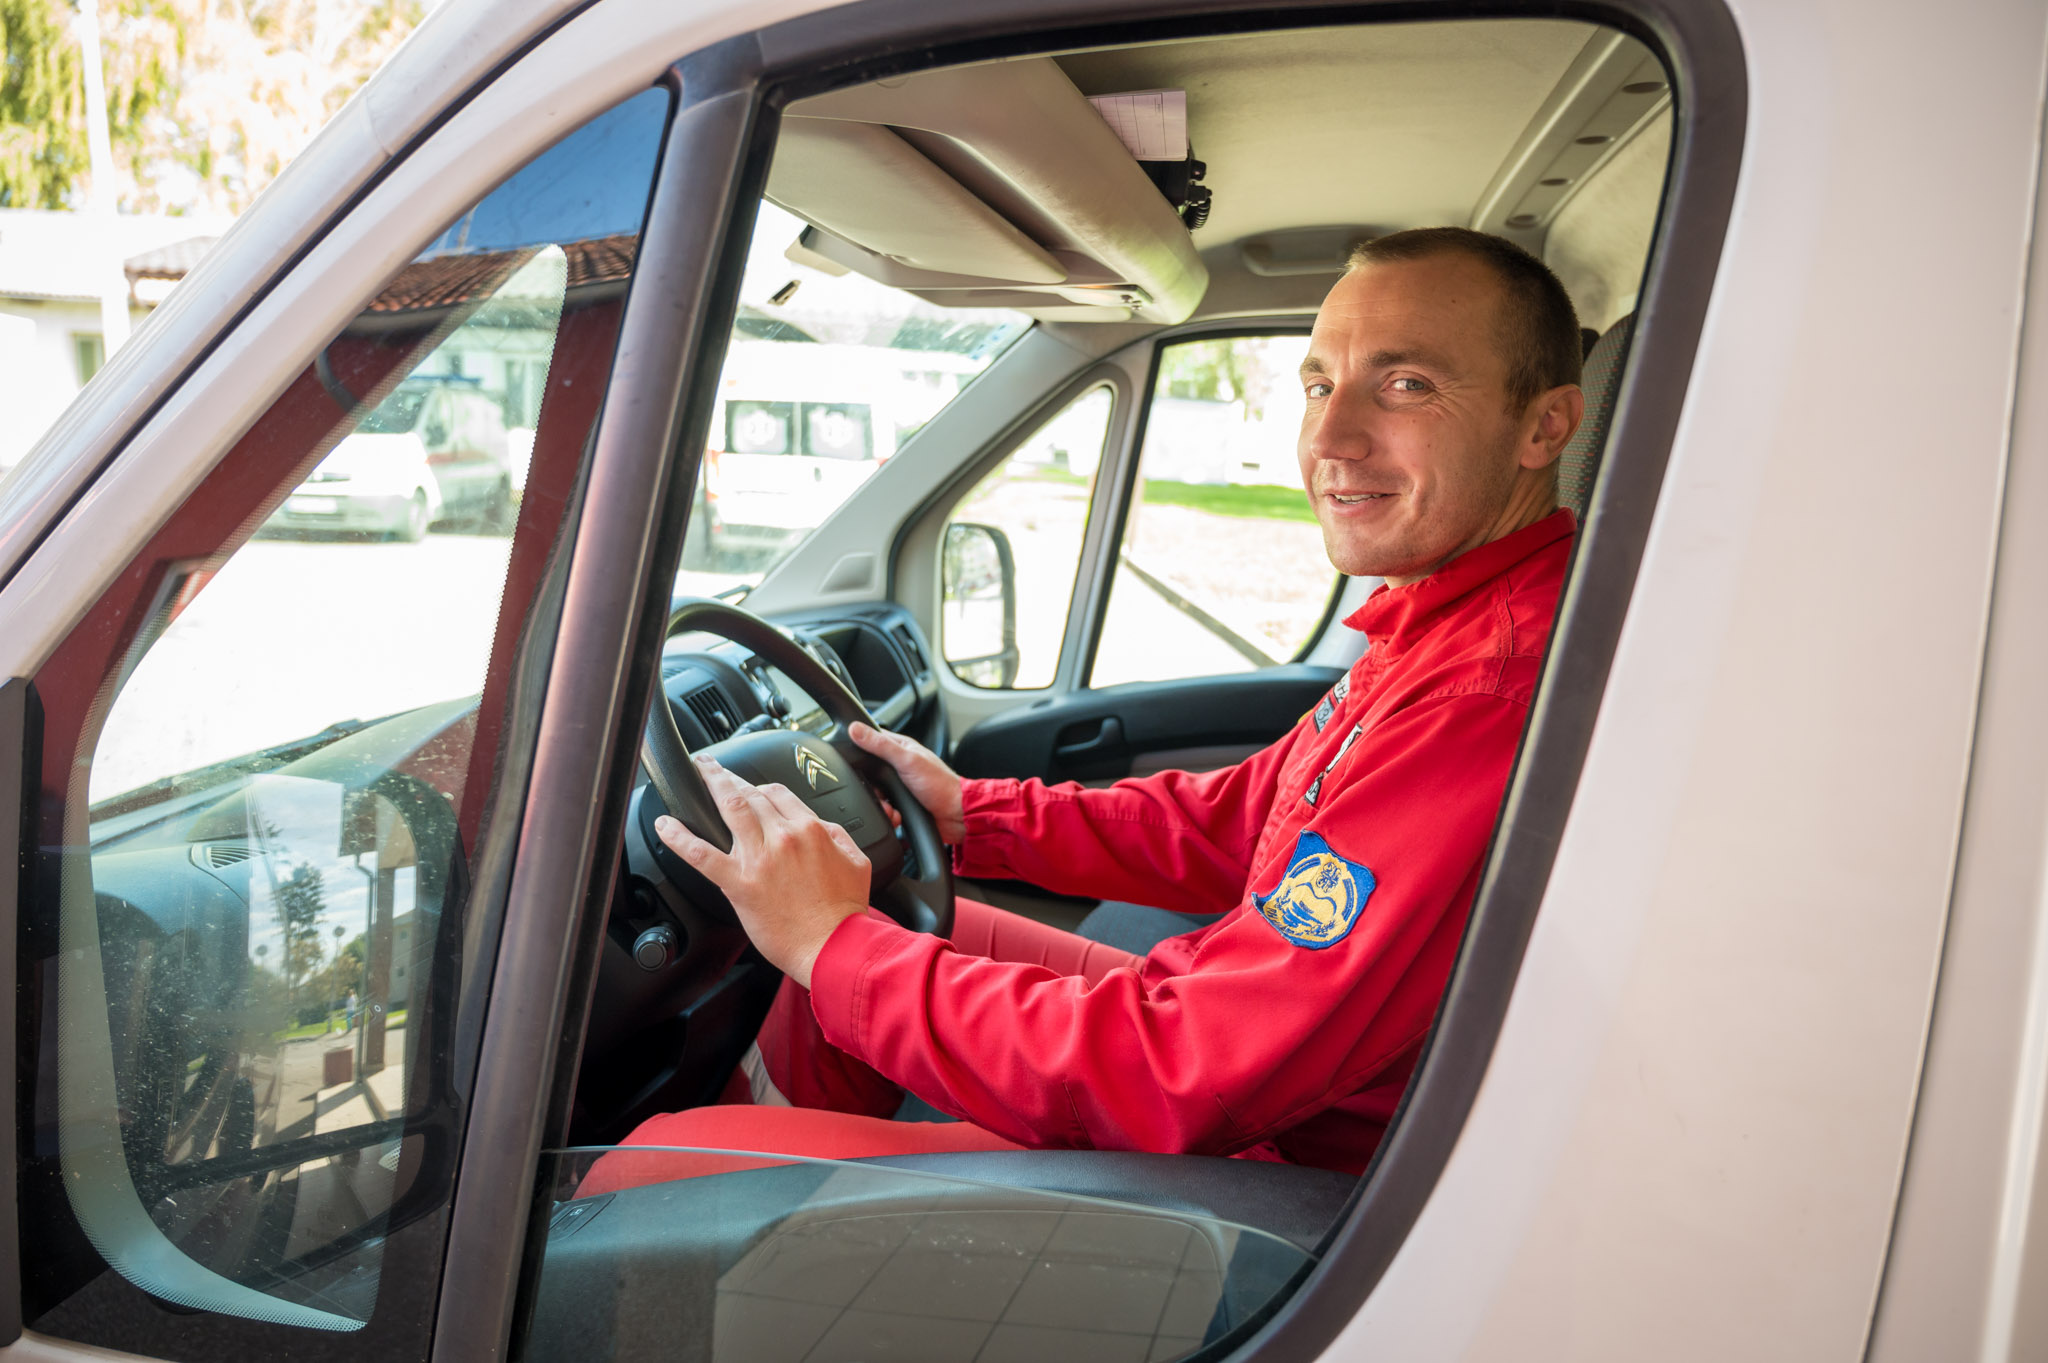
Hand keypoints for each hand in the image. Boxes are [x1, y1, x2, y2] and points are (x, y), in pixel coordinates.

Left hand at [653, 757, 869, 988]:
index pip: (779, 793)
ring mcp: (759, 858)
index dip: (760, 786)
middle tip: (714, 768)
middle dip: (730, 775)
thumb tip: (822, 826)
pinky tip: (665, 825)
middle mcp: (783, 837)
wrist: (832, 946)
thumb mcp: (857, 861)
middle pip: (751, 793)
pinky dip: (679, 837)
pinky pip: (701, 854)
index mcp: (811, 829)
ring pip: (729, 807)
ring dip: (712, 783)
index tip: (751, 786)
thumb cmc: (844, 912)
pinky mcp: (739, 883)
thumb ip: (840, 836)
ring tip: (698, 772)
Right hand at [848, 721, 965, 843]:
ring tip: (890, 808)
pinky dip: (888, 815)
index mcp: (901, 748)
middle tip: (880, 793)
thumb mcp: (907, 760)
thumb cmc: (940, 785)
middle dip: (871, 787)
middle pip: (870, 772)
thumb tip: (856, 729)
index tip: (853, 760)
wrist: (956, 815)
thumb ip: (881, 745)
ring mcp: (901, 785)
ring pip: (876, 793)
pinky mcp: (902, 803)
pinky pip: (885, 808)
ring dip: (881, 804)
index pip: (872, 740)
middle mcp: (900, 765)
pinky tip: (895, 816)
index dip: (859, 747)